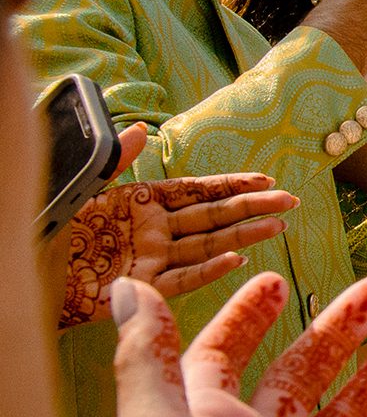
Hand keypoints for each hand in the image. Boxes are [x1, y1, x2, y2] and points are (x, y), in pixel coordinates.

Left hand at [57, 124, 297, 329]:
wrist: (17, 267)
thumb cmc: (45, 222)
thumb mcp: (81, 184)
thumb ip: (115, 160)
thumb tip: (144, 129)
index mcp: (139, 202)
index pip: (197, 191)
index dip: (231, 183)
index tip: (265, 178)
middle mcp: (151, 230)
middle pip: (211, 217)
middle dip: (251, 207)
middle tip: (289, 201)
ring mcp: (148, 259)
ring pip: (206, 246)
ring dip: (243, 235)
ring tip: (277, 226)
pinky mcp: (139, 287)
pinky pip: (180, 279)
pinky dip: (209, 270)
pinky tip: (237, 260)